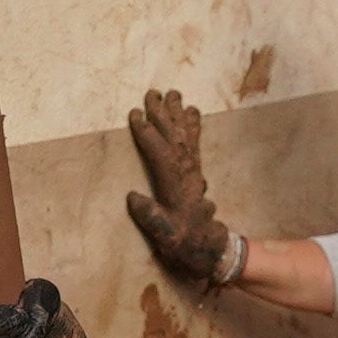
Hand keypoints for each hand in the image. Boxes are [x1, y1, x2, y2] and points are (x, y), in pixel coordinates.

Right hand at [120, 88, 234, 284]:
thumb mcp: (164, 234)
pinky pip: (195, 142)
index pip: (160, 152)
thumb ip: (150, 217)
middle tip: (152, 93)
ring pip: (185, 135)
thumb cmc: (181, 240)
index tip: (136, 114)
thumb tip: (133, 197)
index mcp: (175, 184)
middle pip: (173, 137)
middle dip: (162, 114)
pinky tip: (192, 110)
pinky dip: (193, 124)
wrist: (205, 245)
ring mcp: (192, 169)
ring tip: (173, 93)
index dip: (147, 133)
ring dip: (178, 114)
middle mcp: (186, 172)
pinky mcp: (195, 169)